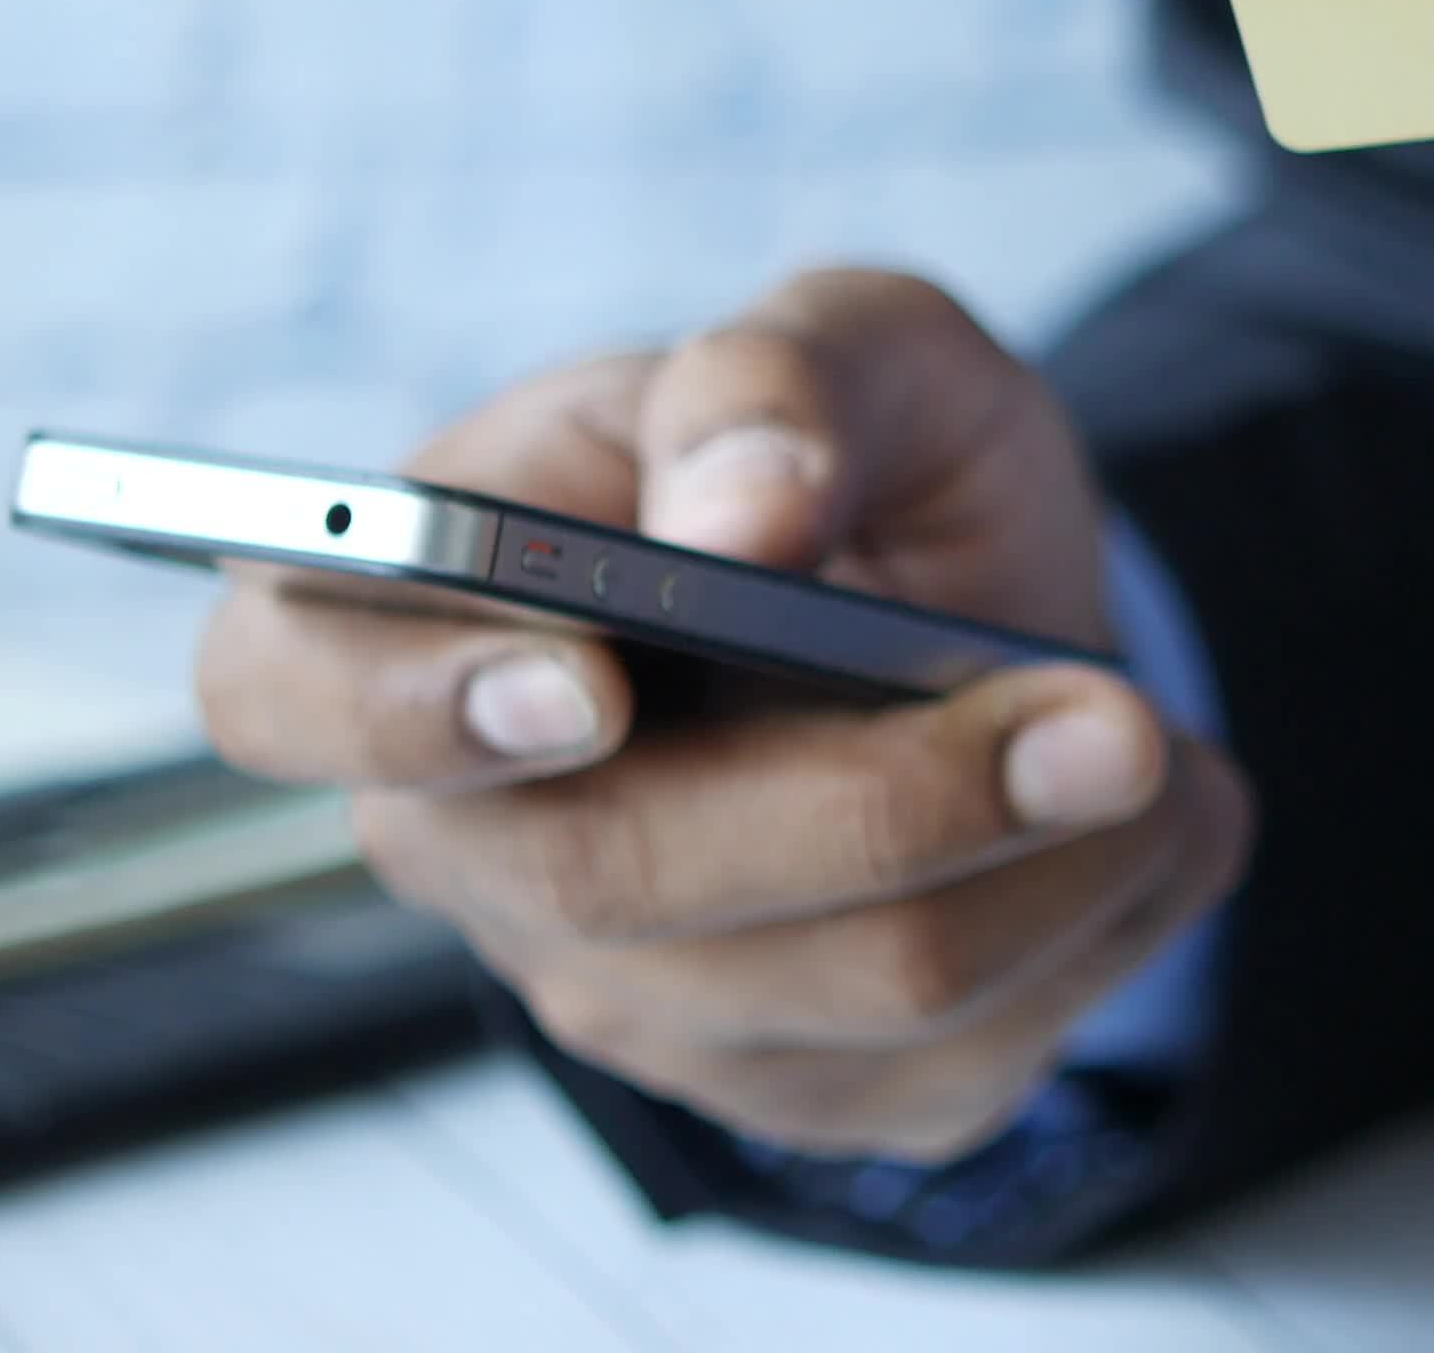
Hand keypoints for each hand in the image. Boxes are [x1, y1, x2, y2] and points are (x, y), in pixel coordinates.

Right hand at [195, 268, 1250, 1160]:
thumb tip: (738, 515)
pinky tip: (1127, 819)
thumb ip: (780, 382)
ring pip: (846, 989)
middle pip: (628, 883)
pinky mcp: (796, 1087)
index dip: (417, 707)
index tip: (592, 684)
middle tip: (1113, 717)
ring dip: (1051, 857)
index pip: (290, 695)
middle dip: (897, 798)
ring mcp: (627, 991)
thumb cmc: (854, 460)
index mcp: (397, 620)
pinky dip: (1101, 917)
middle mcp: (478, 838)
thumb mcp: (852, 346)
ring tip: (1143, 731)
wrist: (974, 603)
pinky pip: (968, 1057)